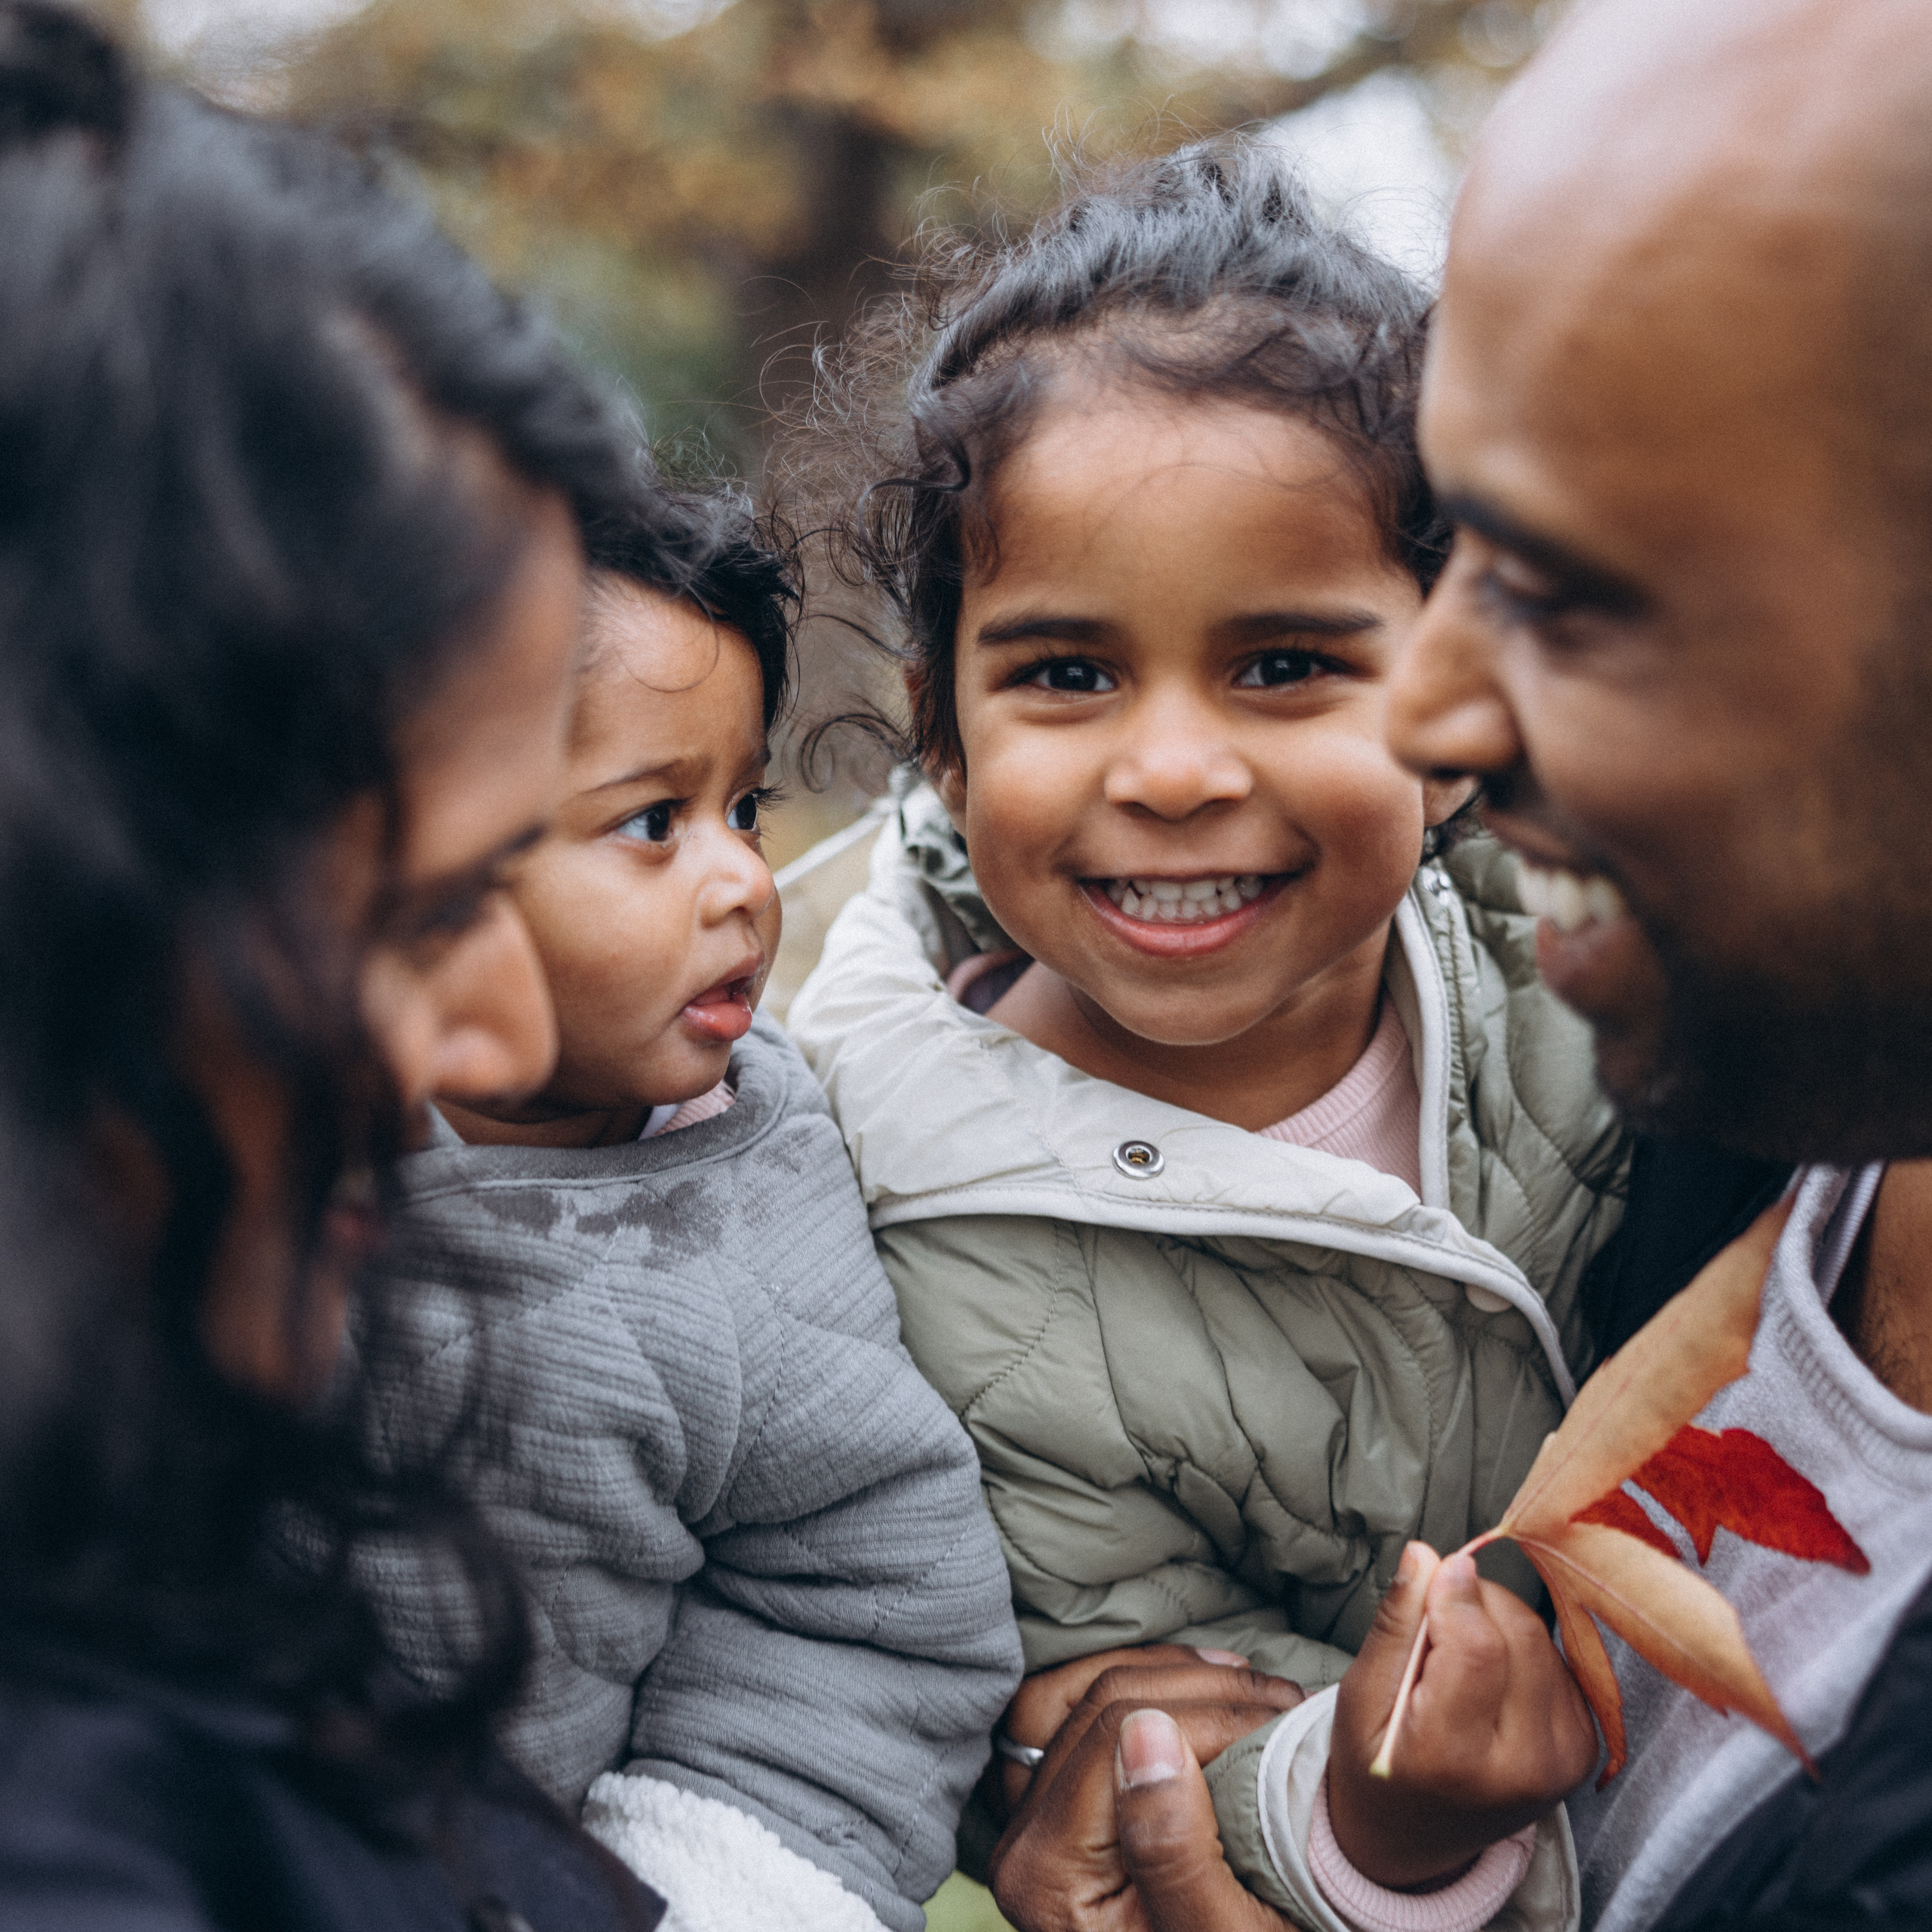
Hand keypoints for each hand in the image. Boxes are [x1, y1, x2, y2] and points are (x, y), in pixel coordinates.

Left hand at [988, 1653, 1303, 1931]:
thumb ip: (1175, 1848)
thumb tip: (1148, 1732)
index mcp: (1047, 1872)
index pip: (1117, 1739)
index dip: (1209, 1716)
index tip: (1284, 1722)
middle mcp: (1022, 1838)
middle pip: (1100, 1703)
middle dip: (1202, 1686)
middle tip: (1282, 1700)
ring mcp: (1034, 1814)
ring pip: (1085, 1688)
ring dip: (1172, 1673)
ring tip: (1248, 1687)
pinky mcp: (1058, 1802)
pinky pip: (1077, 1705)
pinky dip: (1141, 1683)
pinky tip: (1200, 1688)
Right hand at [1327, 1541, 1597, 1889]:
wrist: (1417, 1836)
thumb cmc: (1377, 1764)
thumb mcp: (1360, 1697)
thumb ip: (1395, 1624)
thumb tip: (1426, 1555)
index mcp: (1454, 1757)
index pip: (1478, 1647)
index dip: (1454, 1594)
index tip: (1429, 1576)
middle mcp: (1523, 1765)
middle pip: (1517, 1632)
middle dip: (1474, 1602)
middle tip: (1434, 1626)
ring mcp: (1562, 1760)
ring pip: (1541, 1637)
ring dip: (1499, 1622)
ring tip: (1459, 1658)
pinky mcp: (1584, 1748)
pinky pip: (1558, 1659)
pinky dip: (1522, 1649)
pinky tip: (1491, 1678)